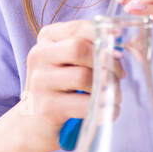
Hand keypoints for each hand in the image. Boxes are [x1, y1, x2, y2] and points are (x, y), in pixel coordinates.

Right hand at [16, 20, 123, 151]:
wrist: (33, 124)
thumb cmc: (59, 89)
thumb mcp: (68, 62)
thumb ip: (89, 49)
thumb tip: (118, 47)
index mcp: (46, 39)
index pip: (79, 28)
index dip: (105, 37)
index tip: (119, 50)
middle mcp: (39, 56)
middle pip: (79, 48)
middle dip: (107, 62)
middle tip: (119, 76)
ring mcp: (40, 82)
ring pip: (83, 76)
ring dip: (108, 88)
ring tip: (114, 96)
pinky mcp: (48, 108)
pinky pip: (85, 105)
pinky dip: (104, 109)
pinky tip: (108, 112)